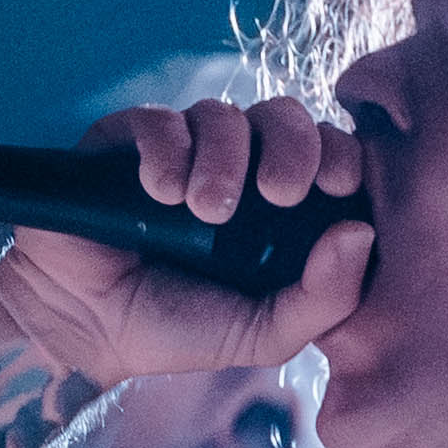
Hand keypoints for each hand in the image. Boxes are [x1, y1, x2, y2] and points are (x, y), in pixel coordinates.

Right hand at [0, 94, 373, 387]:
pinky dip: (167, 149)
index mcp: (283, 209)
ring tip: (203, 210)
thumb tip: (360, 231)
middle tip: (281, 193)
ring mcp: (184, 150)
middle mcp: (239, 169)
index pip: (329, 155)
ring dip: (224, 157)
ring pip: (223, 114)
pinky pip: (159, 120)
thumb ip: (325, 298)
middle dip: (295, 145)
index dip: (341, 156)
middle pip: (285, 118)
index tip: (338, 186)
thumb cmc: (182, 330)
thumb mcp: (265, 333)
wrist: (87, 332)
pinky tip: (160, 192)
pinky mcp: (128, 142)